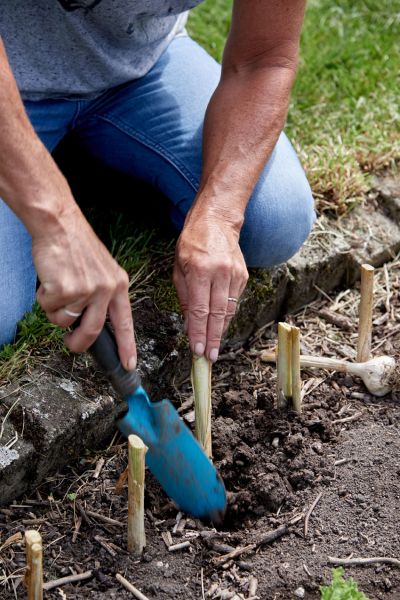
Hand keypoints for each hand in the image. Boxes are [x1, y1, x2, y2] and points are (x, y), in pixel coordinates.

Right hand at [33, 205, 135, 369]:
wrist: (59, 224)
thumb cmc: (76, 247)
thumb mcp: (101, 270)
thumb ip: (102, 296)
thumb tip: (91, 324)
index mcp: (119, 285)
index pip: (125, 323)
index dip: (127, 346)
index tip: (129, 365)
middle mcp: (106, 289)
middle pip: (93, 332)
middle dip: (78, 344)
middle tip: (71, 343)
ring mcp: (86, 290)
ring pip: (65, 321)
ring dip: (56, 311)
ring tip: (57, 286)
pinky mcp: (65, 289)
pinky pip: (49, 309)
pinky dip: (44, 299)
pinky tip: (49, 280)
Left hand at [173, 213, 247, 361]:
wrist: (217, 221)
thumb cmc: (192, 243)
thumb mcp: (178, 267)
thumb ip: (183, 296)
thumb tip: (188, 323)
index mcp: (200, 270)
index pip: (199, 309)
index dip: (199, 332)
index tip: (198, 349)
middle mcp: (220, 273)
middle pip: (217, 314)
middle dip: (213, 338)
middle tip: (209, 358)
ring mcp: (234, 274)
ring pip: (228, 310)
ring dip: (221, 330)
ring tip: (214, 347)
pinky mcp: (243, 275)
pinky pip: (234, 301)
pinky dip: (226, 315)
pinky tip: (219, 325)